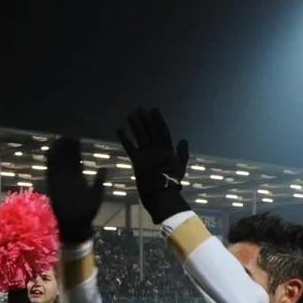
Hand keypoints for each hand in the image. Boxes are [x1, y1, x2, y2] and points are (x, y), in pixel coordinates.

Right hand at [46, 138, 105, 245]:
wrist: (77, 225)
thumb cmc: (88, 211)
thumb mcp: (97, 193)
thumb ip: (99, 180)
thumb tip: (104, 167)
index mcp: (79, 178)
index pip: (77, 160)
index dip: (77, 149)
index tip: (78, 138)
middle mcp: (69, 178)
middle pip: (66, 158)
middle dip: (66, 146)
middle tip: (67, 132)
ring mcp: (60, 181)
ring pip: (58, 162)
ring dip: (58, 151)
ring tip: (59, 138)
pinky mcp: (53, 186)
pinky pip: (50, 172)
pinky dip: (50, 161)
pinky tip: (50, 151)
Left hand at [117, 107, 189, 223]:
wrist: (162, 194)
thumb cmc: (172, 182)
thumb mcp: (181, 166)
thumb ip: (182, 153)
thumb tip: (183, 140)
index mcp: (168, 149)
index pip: (163, 131)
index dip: (157, 120)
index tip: (153, 110)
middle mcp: (157, 149)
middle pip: (150, 130)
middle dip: (145, 119)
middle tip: (139, 108)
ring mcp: (147, 154)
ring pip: (141, 136)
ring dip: (135, 125)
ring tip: (130, 115)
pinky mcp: (137, 161)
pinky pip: (129, 147)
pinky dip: (124, 138)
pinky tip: (119, 129)